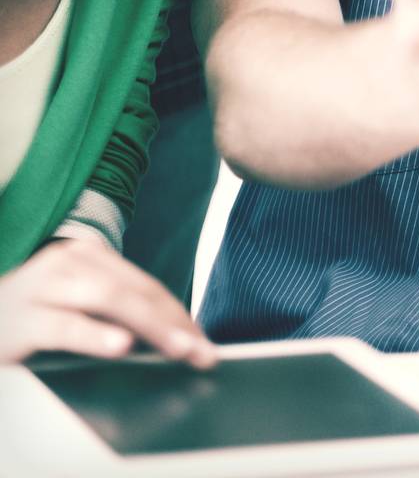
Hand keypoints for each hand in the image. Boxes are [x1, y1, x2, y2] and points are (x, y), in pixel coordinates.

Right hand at [0, 239, 217, 364]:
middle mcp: (69, 262)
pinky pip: (66, 326)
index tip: (204, 340)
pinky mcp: (23, 320)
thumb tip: (169, 335)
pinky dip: (97, 335)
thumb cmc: (31, 319)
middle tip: (201, 352)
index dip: (178, 313)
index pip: (145, 285)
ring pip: (109, 301)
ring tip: (178, 349)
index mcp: (88, 256)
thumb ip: (114, 313)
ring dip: (150, 327)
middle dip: (173, 323)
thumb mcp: (75, 306)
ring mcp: (45, 287)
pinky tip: (120, 346)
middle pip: (133, 291)